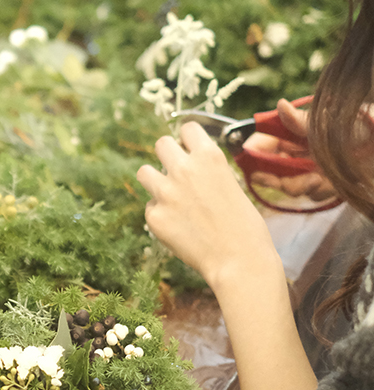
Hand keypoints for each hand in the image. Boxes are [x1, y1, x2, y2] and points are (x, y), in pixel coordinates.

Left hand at [137, 121, 277, 289]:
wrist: (240, 262)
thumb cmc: (246, 227)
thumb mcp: (232, 185)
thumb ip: (208, 172)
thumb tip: (190, 167)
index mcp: (209, 156)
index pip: (187, 128)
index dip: (188, 139)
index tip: (189, 149)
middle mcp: (184, 168)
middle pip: (162, 143)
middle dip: (168, 156)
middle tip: (177, 173)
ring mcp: (165, 192)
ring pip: (144, 172)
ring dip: (155, 181)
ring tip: (170, 197)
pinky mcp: (154, 216)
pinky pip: (150, 207)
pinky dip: (160, 214)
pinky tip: (178, 227)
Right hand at [245, 98, 336, 201]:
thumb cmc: (366, 129)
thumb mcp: (335, 122)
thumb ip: (305, 122)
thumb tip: (280, 106)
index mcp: (304, 130)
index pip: (271, 137)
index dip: (258, 146)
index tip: (248, 153)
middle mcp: (306, 149)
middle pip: (275, 164)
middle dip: (273, 174)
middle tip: (268, 176)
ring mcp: (316, 168)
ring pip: (291, 183)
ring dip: (298, 184)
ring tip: (317, 180)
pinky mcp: (328, 186)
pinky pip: (311, 194)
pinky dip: (317, 192)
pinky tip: (329, 185)